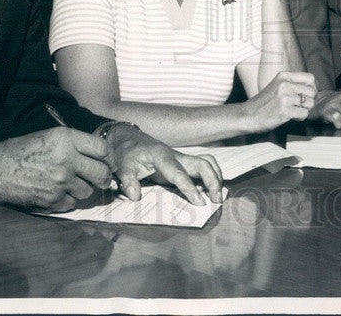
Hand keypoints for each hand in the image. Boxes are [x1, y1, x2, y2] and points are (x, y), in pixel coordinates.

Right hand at [0, 127, 116, 212]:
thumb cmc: (21, 150)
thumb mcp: (50, 136)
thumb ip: (74, 143)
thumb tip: (98, 154)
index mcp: (66, 139)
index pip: (102, 149)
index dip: (109, 157)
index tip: (109, 161)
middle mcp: (67, 159)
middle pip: (101, 173)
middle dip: (104, 177)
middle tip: (101, 178)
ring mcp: (60, 181)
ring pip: (88, 191)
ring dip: (83, 189)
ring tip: (72, 184)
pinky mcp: (52, 199)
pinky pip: (72, 203)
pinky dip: (68, 200)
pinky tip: (58, 192)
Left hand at [103, 124, 223, 204]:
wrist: (129, 139)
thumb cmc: (127, 153)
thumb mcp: (122, 167)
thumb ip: (128, 181)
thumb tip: (135, 196)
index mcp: (161, 156)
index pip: (179, 172)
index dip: (189, 187)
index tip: (199, 202)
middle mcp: (176, 155)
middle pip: (202, 163)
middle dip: (213, 180)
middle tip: (217, 200)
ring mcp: (182, 158)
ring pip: (207, 162)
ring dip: (216, 177)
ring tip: (218, 196)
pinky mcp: (183, 163)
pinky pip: (203, 166)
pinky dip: (212, 175)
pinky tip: (213, 190)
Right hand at [247, 71, 316, 128]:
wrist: (248, 115)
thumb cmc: (264, 102)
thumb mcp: (277, 85)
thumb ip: (293, 83)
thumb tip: (314, 87)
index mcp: (283, 76)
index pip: (310, 78)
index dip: (312, 88)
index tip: (305, 95)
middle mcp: (285, 84)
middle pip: (312, 91)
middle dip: (309, 101)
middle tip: (299, 106)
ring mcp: (284, 97)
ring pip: (310, 103)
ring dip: (304, 110)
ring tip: (293, 111)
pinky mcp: (284, 111)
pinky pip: (304, 114)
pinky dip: (300, 117)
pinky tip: (291, 117)